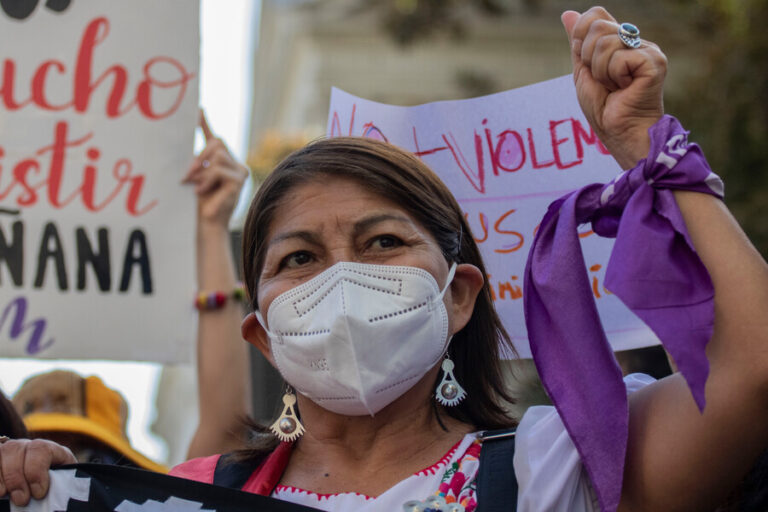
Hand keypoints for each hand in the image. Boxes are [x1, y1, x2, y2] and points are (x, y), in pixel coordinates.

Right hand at [0, 438, 75, 505]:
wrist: (41, 485)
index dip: (37, 471)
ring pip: (2, 452)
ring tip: (4, 495)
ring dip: (2, 476)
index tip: (39, 493)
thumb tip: (58, 496)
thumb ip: (61, 484)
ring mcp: (10, 451)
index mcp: (50, 449)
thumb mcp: (61, 483)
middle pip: (16, 449)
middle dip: (17, 478)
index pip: (41, 449)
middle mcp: (27, 446)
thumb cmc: (55, 486)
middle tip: (21, 500)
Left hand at [182, 110, 248, 226]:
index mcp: (223, 161)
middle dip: (199, 156)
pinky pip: (218, 170)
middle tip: (186, 174)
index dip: (205, 123)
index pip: (214, 138)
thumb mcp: (194, 176)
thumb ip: (194, 160)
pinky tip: (202, 191)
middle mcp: (235, 164)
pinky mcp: (239, 181)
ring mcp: (240, 171)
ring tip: (195, 186)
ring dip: (201, 170)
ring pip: (217, 155)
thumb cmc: (198, 202)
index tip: (198, 108)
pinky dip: (206, 180)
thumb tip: (181, 139)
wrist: (206, 224)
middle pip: (217, 142)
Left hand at [562, 7, 667, 168]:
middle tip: (604, 80)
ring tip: (614, 86)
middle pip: (597, 26)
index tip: (587, 63)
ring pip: (605, 42)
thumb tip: (567, 13)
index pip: (595, 15)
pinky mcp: (653, 61)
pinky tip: (625, 88)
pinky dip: (612, 76)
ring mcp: (648, 50)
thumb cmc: (604, 108)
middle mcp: (636, 41)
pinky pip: (618, 58)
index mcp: (621, 41)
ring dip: (600, 71)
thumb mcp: (583, 71)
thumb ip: (578, 43)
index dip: (581, 35)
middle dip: (589, 59)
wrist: (619, 132)